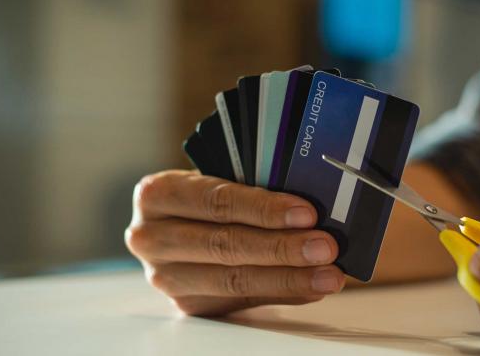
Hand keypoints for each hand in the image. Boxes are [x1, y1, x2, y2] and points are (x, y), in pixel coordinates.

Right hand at [125, 170, 343, 315]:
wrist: (182, 221)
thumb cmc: (208, 193)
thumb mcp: (219, 175)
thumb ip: (254, 184)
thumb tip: (313, 207)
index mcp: (157, 194)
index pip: (215, 201)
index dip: (263, 208)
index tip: (306, 213)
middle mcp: (151, 238)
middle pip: (224, 245)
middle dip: (282, 247)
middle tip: (325, 247)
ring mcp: (166, 276)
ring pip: (234, 280)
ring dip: (289, 277)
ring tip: (328, 274)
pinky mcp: (187, 303)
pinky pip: (242, 299)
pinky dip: (283, 292)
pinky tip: (310, 286)